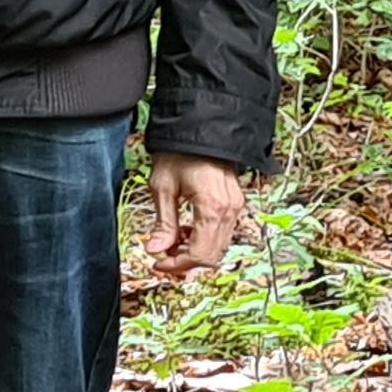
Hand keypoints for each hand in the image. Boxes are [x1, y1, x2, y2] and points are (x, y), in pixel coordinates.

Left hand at [144, 154, 248, 274]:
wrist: (200, 127)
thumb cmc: (180, 151)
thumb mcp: (163, 187)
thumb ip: (163, 223)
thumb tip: (156, 250)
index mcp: (212, 207)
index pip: (199, 254)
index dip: (177, 265)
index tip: (158, 263)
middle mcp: (229, 209)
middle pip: (212, 255)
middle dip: (186, 260)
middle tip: (163, 254)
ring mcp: (235, 206)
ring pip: (219, 246)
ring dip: (195, 250)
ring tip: (173, 239)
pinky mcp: (234, 202)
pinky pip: (222, 231)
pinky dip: (204, 238)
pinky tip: (187, 228)